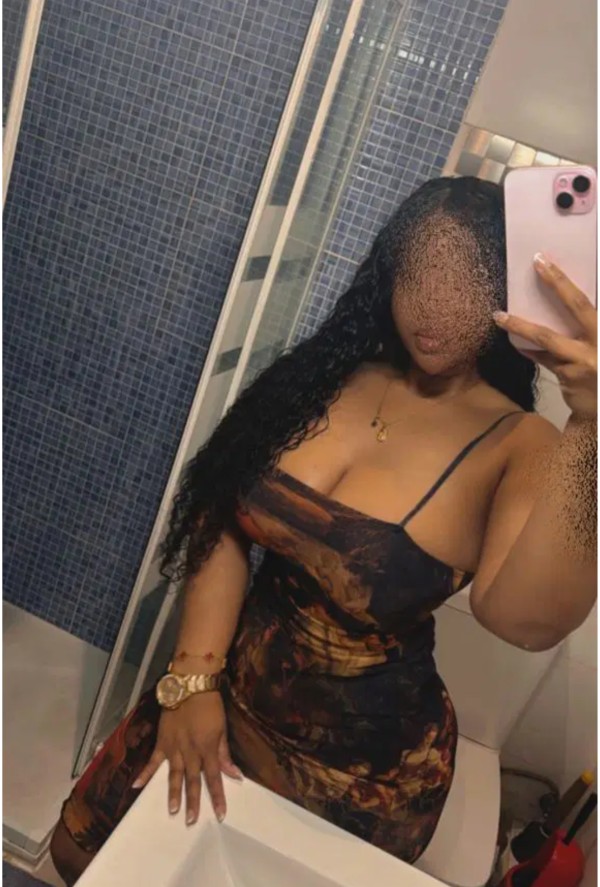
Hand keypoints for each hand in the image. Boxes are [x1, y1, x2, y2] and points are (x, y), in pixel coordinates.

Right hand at [132, 692, 241, 824]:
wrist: (191, 685)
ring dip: (173, 793)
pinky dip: (145, 773)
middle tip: (191, 821)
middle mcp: (190, 751)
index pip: (214, 777)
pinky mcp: (162, 741)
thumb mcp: (222, 728)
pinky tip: (136, 787)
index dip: (217, 796)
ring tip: (173, 811)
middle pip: (193, 780)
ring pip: (174, 774)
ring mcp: (174, 747)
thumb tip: (235, 775)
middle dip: (193, 801)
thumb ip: (225, 753)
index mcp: (207, 748)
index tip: (220, 814)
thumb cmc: (210, 706)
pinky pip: (153, 760)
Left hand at [494, 254, 596, 418]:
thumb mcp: (597, 342)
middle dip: (557, 282)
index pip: (585, 300)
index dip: (564, 280)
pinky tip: (520, 345)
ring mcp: (584, 359)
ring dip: (521, 326)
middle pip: (577, 305)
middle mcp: (599, 340)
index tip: (543, 261)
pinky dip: (532, 351)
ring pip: (548, 337)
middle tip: (538, 263)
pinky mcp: (568, 376)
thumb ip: (587, 327)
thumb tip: (564, 302)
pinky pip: (544, 359)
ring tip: (500, 317)